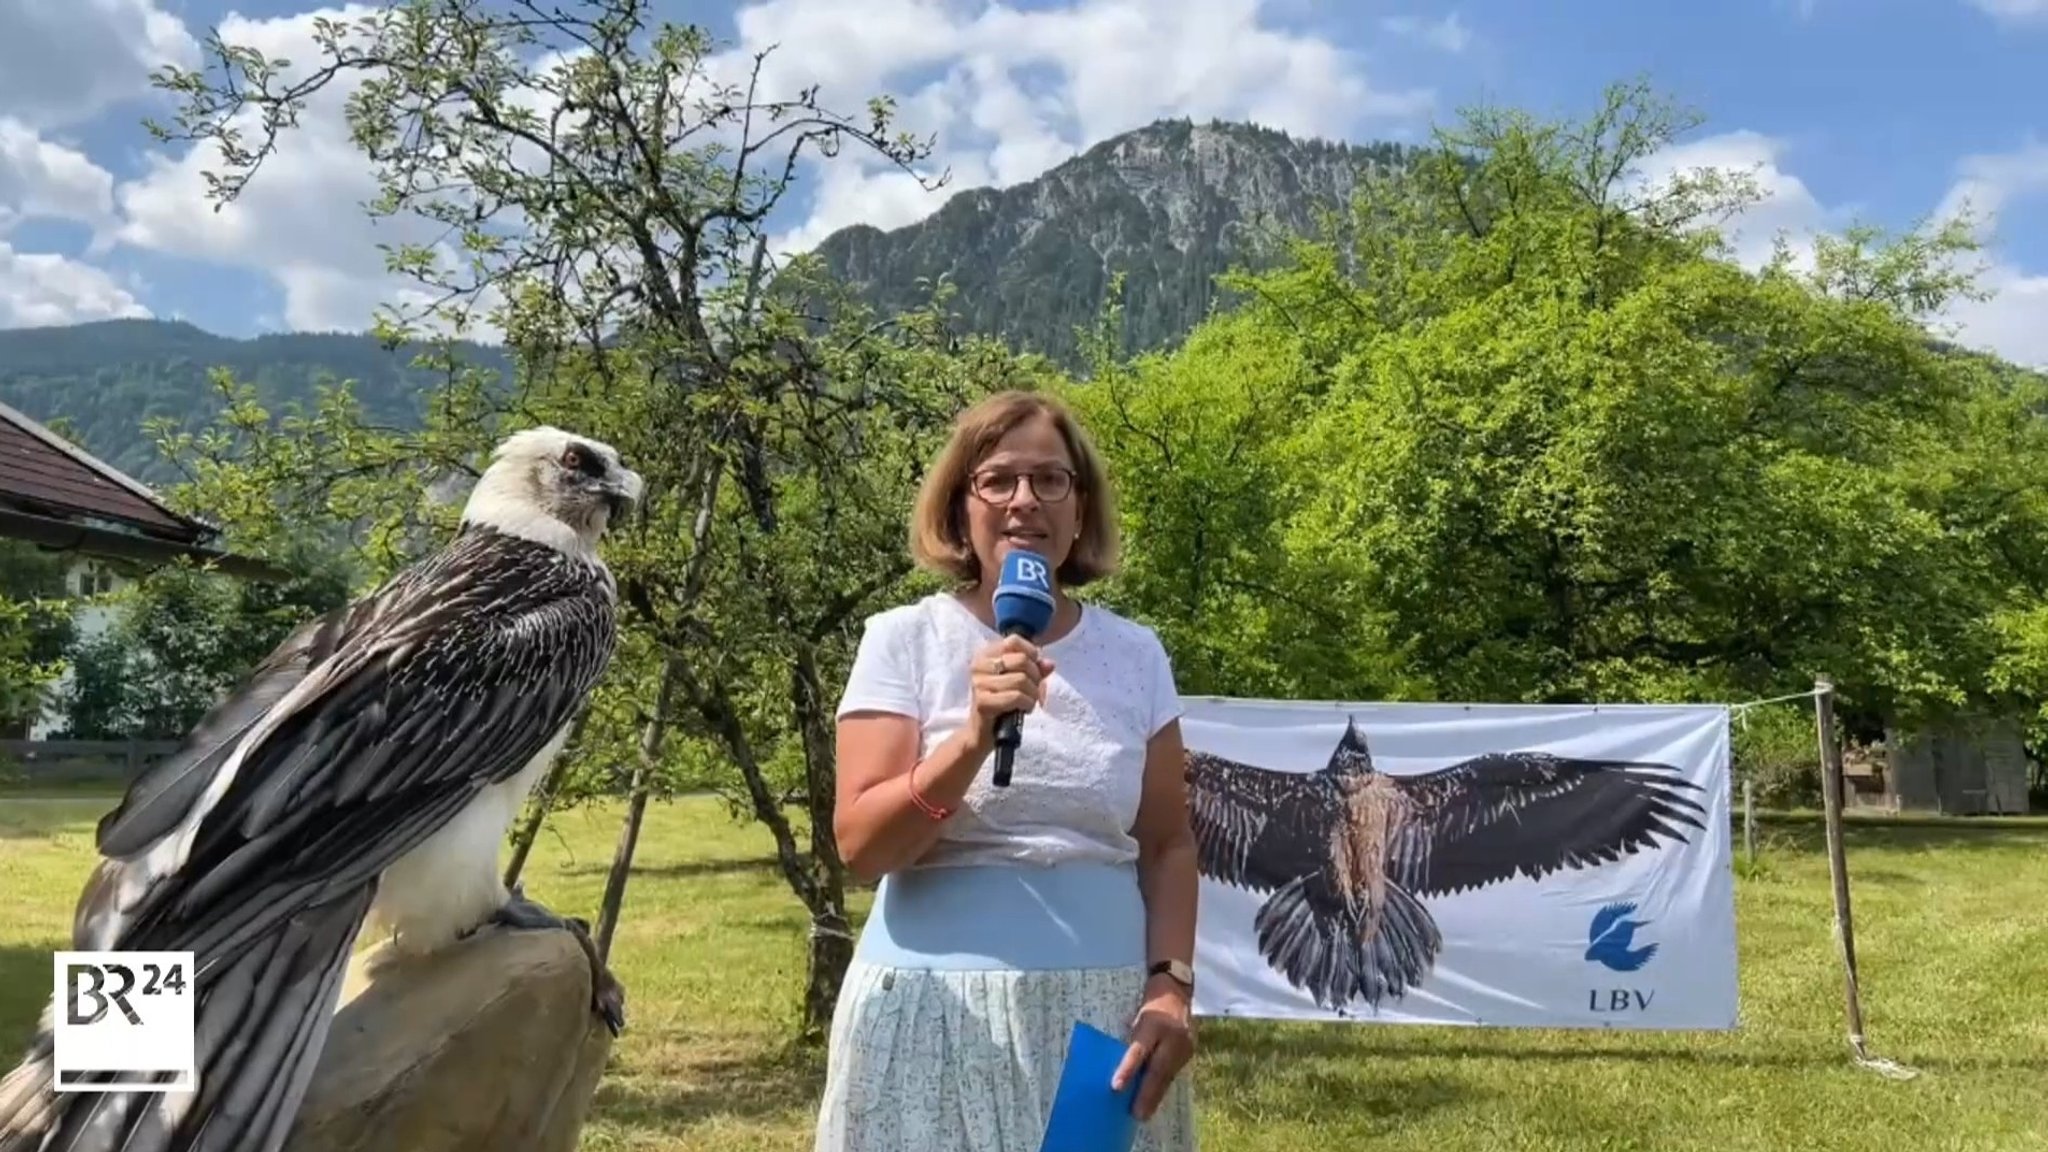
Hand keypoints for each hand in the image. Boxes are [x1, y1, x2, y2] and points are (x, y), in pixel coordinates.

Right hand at [966, 635, 1052, 746]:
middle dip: (1035, 677)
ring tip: (1028, 702)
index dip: (1031, 654)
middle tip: (1033, 690)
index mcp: (986, 654)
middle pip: (1021, 660)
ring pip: (1021, 680)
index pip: (1014, 640)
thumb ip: (1035, 669)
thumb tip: (1049, 664)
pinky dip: (1027, 704)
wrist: (983, 732)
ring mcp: (979, 683)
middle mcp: (979, 665)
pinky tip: (1023, 710)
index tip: (1033, 670)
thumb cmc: (1003, 703)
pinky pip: (1016, 697)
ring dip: (1032, 694)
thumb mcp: (1020, 681)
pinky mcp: (982, 701)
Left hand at [1111, 980, 1194, 1121]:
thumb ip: (1129, 1042)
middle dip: (1146, 1094)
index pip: (1139, 1050)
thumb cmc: (1148, 1005)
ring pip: (1168, 1074)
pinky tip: (1154, 1100)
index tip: (1116, 1088)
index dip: (1127, 1069)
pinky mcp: (1191, 1050)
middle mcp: (1172, 1034)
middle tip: (1136, 1114)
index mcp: (1153, 1023)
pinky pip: (1174, 1072)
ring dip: (1155, 1096)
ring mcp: (1185, 1044)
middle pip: (1158, 1068)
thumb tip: (1117, 1070)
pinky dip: (1163, 1087)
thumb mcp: (1135, 1018)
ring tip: (1144, 1113)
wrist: (1175, 990)